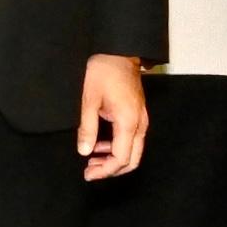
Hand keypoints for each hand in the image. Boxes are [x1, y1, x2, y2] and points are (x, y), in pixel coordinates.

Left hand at [77, 53, 149, 180]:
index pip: (121, 158)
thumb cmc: (103, 72)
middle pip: (132, 160)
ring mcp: (142, 119)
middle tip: (89, 171)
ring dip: (113, 159)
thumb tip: (84, 152)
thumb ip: (87, 128)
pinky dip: (117, 147)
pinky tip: (100, 145)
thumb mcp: (89, 101)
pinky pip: (132, 139)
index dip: (105, 171)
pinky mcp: (138, 115)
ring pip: (133, 151)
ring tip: (91, 160)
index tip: (88, 174)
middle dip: (111, 170)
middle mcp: (140, 124)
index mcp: (128, 122)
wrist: (118, 52)